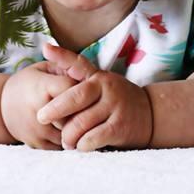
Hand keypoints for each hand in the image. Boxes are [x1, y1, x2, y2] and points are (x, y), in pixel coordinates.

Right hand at [0, 59, 79, 149]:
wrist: (1, 107)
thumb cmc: (27, 83)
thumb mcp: (42, 69)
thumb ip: (64, 67)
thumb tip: (86, 71)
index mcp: (41, 87)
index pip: (72, 89)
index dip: (82, 87)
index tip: (86, 87)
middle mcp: (39, 111)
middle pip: (75, 113)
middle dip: (84, 109)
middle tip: (91, 105)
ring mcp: (39, 131)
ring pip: (72, 132)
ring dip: (79, 126)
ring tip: (82, 118)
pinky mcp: (39, 145)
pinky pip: (64, 144)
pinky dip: (70, 138)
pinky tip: (70, 129)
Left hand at [36, 42, 152, 151]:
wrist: (151, 114)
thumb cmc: (116, 99)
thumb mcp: (101, 82)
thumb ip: (79, 75)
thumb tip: (48, 52)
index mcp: (98, 76)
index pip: (78, 63)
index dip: (62, 56)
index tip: (45, 48)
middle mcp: (106, 88)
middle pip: (74, 98)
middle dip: (54, 110)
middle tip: (41, 117)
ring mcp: (114, 107)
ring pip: (80, 122)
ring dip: (68, 135)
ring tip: (65, 141)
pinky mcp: (120, 127)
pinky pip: (93, 138)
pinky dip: (82, 144)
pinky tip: (80, 145)